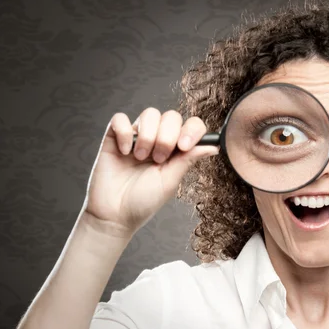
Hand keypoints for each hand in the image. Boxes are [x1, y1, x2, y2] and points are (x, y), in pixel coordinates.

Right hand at [82, 108, 217, 235]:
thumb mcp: (170, 181)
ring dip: (148, 135)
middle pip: (171, 116)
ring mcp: (136, 136)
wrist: (114, 214)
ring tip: (141, 157)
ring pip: (149, 114)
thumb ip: (188, 159)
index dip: (191, 130)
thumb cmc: (143, 201)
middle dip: (167, 137)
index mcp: (175, 150)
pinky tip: (124, 151)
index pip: (191, 125)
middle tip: (158, 159)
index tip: (184, 146)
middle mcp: (157, 139)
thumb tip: (214, 146)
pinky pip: (120, 119)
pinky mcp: (114, 137)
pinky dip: (125, 132)